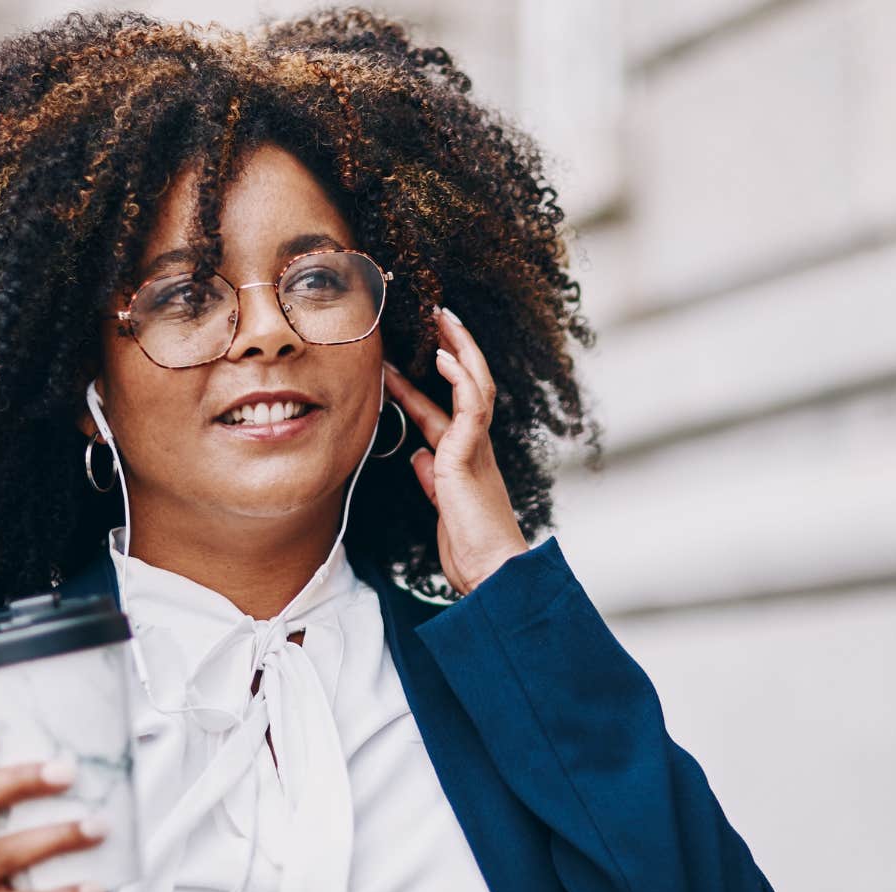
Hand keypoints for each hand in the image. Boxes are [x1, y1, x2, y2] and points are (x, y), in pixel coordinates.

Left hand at [382, 306, 529, 593]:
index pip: (445, 408)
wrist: (491, 571)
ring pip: (475, 385)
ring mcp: (477, 448)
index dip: (427, 381)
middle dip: (452, 349)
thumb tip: (417, 455)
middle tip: (434, 317)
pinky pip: (472, 406)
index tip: (404, 356)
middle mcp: (475, 446)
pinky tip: (443, 356)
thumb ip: (430, 478)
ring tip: (441, 319)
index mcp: (466, 458)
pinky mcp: (472, 454)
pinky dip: (460, 378)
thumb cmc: (471, 546)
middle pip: (468, 384)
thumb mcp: (441, 506)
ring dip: (459, 349)